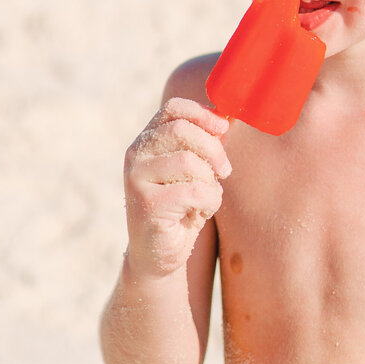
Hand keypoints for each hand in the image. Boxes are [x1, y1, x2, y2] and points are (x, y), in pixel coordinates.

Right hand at [123, 97, 231, 277]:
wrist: (159, 254)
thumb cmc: (181, 208)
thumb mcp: (193, 170)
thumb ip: (204, 144)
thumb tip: (228, 116)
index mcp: (146, 141)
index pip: (173, 109)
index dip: (203, 114)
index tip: (224, 128)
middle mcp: (136, 155)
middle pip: (182, 130)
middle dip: (213, 149)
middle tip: (225, 170)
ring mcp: (137, 179)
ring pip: (190, 162)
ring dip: (210, 183)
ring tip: (206, 199)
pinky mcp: (147, 204)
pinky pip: (194, 191)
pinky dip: (209, 203)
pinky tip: (200, 214)